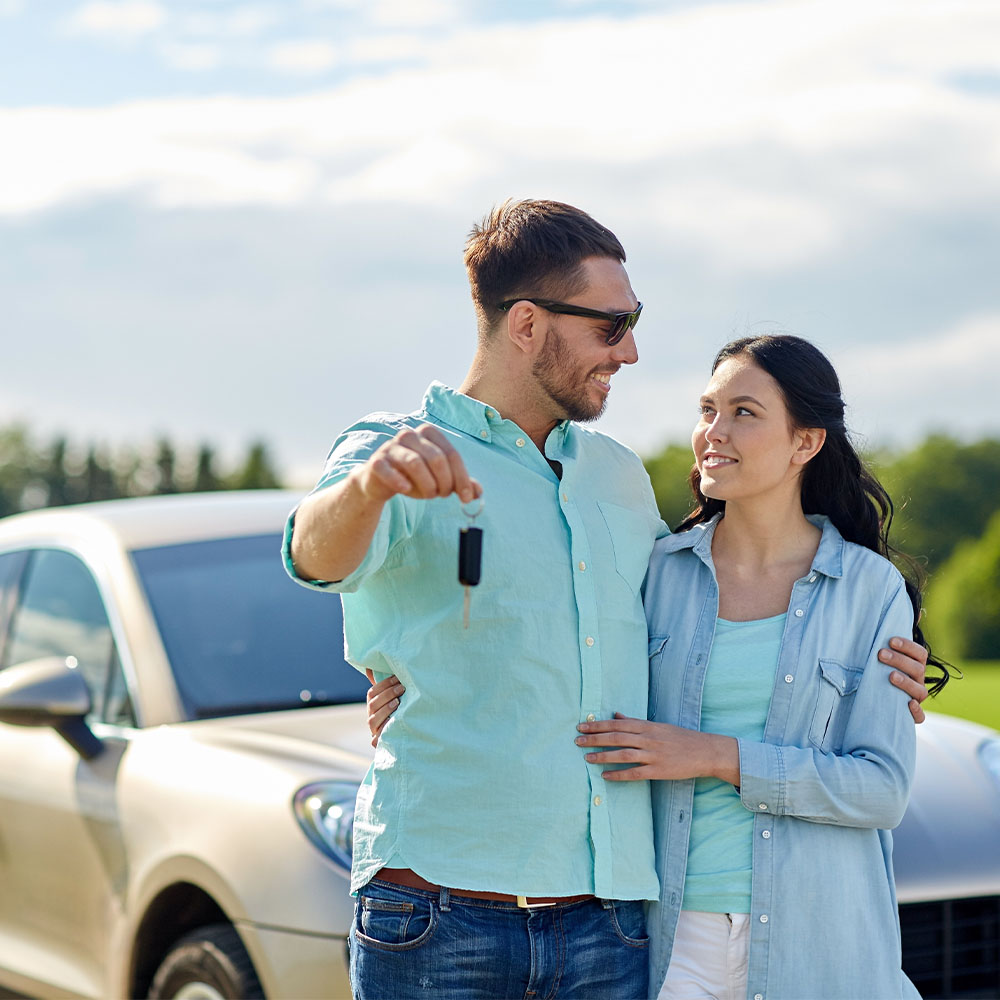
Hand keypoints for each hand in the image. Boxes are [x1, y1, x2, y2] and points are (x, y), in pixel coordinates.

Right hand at [356, 425, 482, 504]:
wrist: (379, 481)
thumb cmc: (413, 477)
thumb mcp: (439, 479)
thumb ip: (458, 482)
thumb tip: (478, 492)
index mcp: (428, 433)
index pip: (452, 454)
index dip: (462, 478)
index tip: (467, 497)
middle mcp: (410, 435)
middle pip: (436, 458)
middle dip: (445, 482)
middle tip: (443, 496)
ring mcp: (391, 447)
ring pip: (415, 464)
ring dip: (427, 485)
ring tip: (429, 495)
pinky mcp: (376, 462)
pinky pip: (388, 469)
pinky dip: (399, 481)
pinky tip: (406, 490)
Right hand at [365, 671, 404, 747]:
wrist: (405, 739)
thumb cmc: (401, 712)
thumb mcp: (396, 698)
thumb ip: (388, 685)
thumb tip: (373, 665)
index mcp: (373, 704)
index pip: (372, 692)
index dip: (384, 684)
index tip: (398, 678)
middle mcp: (371, 716)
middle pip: (372, 704)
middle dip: (387, 694)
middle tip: (402, 688)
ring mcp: (374, 730)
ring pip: (373, 720)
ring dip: (385, 709)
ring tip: (398, 703)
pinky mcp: (379, 742)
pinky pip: (377, 739)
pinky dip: (385, 730)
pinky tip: (394, 723)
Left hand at [575, 714, 739, 783]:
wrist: (705, 751)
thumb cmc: (680, 737)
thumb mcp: (657, 725)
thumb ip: (635, 722)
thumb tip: (616, 715)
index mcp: (647, 726)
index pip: (616, 724)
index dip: (597, 725)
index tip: (581, 726)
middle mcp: (648, 738)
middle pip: (616, 737)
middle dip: (594, 739)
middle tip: (577, 740)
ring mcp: (653, 755)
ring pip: (622, 754)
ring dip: (602, 756)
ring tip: (587, 758)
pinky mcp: (658, 770)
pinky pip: (635, 773)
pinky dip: (619, 774)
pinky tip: (605, 776)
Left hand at [879, 637, 927, 723]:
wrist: (876, 702)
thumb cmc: (876, 674)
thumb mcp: (878, 661)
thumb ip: (879, 648)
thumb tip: (874, 628)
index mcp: (914, 667)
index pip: (920, 654)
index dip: (908, 646)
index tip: (891, 640)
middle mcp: (918, 681)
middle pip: (918, 669)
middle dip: (899, 660)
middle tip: (881, 654)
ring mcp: (916, 698)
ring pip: (920, 690)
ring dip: (906, 682)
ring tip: (891, 676)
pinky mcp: (912, 716)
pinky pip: (920, 716)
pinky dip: (916, 711)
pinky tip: (908, 703)